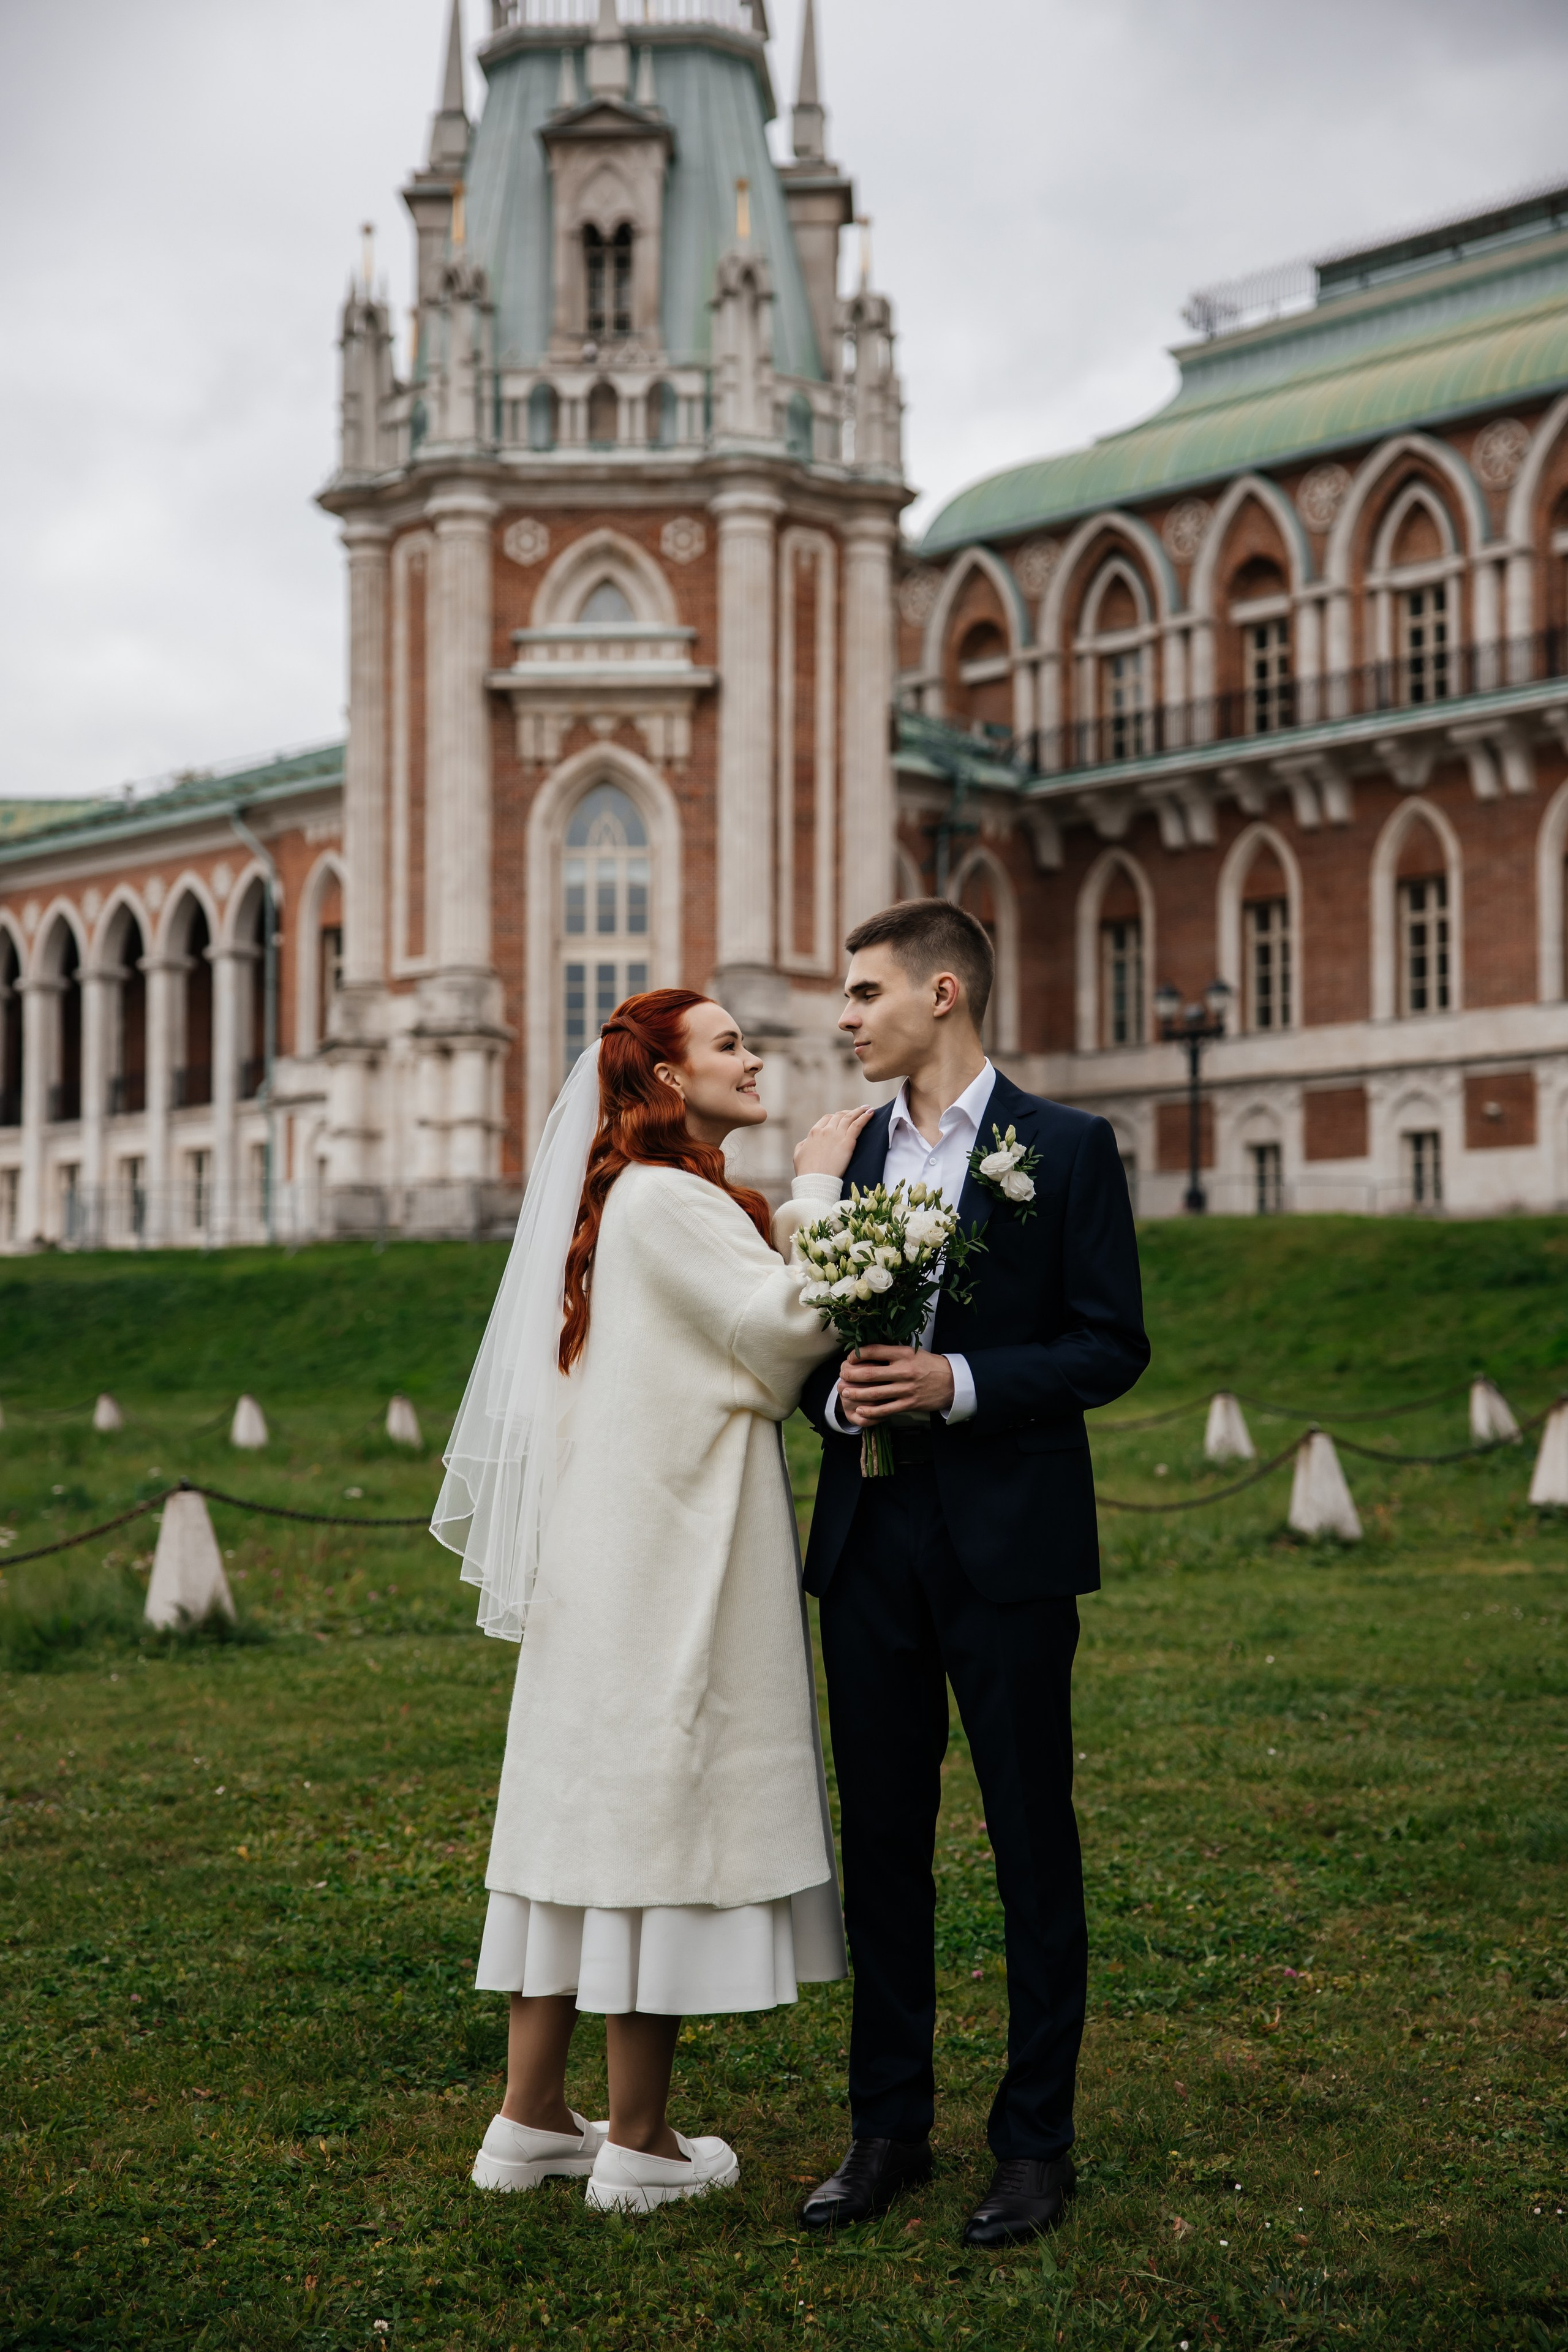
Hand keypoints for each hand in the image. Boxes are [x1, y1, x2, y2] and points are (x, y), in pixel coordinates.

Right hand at [794, 1105, 874, 1179]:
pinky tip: (871, 1113)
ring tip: (867, 1108)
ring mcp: (837, 1135)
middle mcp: (826, 1130)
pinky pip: (858, 1125)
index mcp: (814, 1132)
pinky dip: (865, 1117)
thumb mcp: (798, 1155)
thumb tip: (807, 1141)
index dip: (836, 1117)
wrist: (815, 1180)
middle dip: (849, 1112)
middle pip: (839, 1116)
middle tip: (858, 1111)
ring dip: (860, 1111)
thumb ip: (803, 1144)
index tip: (842, 1118)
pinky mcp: (847, 1142)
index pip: (827, 1119)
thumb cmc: (806, 1171)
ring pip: (850, 1117)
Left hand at [838, 1345, 954, 1424]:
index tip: (849, 1358)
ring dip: (857, 1393)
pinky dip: (871, 1411)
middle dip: (851, 1375)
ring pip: (875, 1393)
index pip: (874, 1351)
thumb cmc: (929, 1365)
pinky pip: (886, 1409)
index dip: (857, 1354)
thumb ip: (892, 1353)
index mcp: (904, 1354)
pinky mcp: (909, 1404)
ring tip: (845, 1392)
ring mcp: (906, 1389)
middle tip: (842, 1375)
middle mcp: (904, 1371)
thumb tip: (867, 1352)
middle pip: (870, 1374)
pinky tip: (860, 1410)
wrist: (953, 1381)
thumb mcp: (913, 1352)